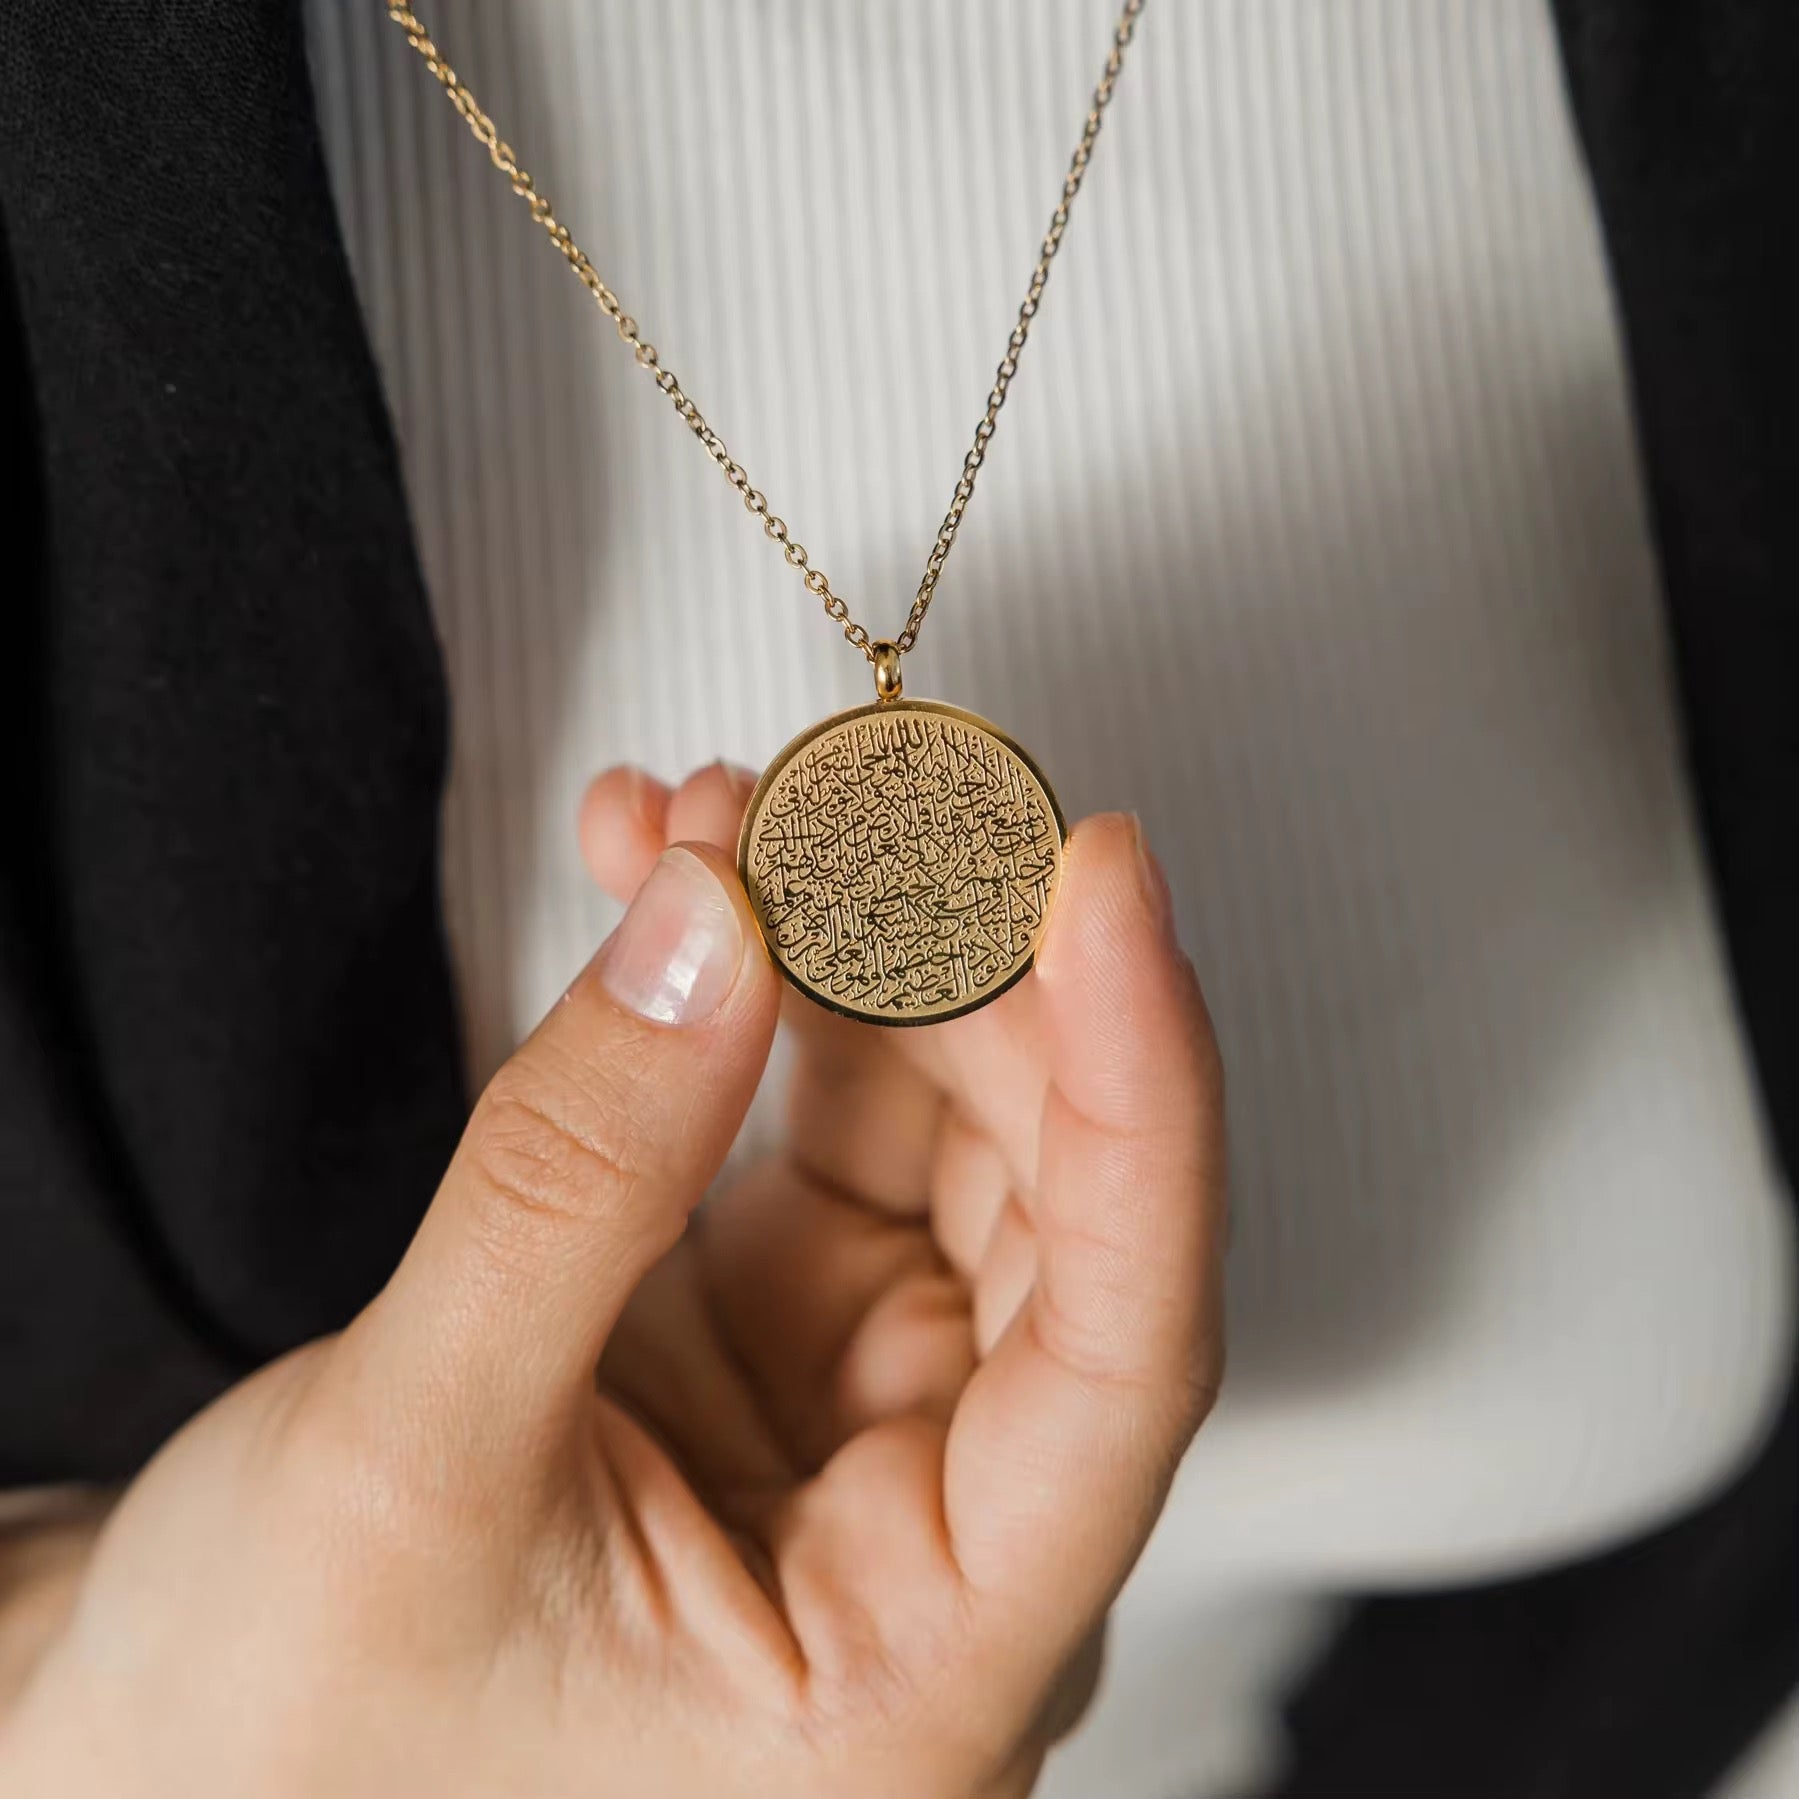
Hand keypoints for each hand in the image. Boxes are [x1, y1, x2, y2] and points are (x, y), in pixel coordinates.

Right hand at [2, 770, 1223, 1798]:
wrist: (170, 1763)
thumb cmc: (293, 1737)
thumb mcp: (422, 1460)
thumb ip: (578, 1180)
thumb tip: (718, 924)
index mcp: (922, 1666)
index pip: (1124, 1354)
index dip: (1141, 1098)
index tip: (1100, 882)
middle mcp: (929, 1536)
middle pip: (1045, 1208)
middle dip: (958, 979)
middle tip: (858, 808)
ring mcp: (856, 1414)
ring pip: (938, 1139)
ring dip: (847, 955)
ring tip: (726, 818)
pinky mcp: (775, 1328)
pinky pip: (811, 1118)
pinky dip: (754, 991)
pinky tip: (672, 878)